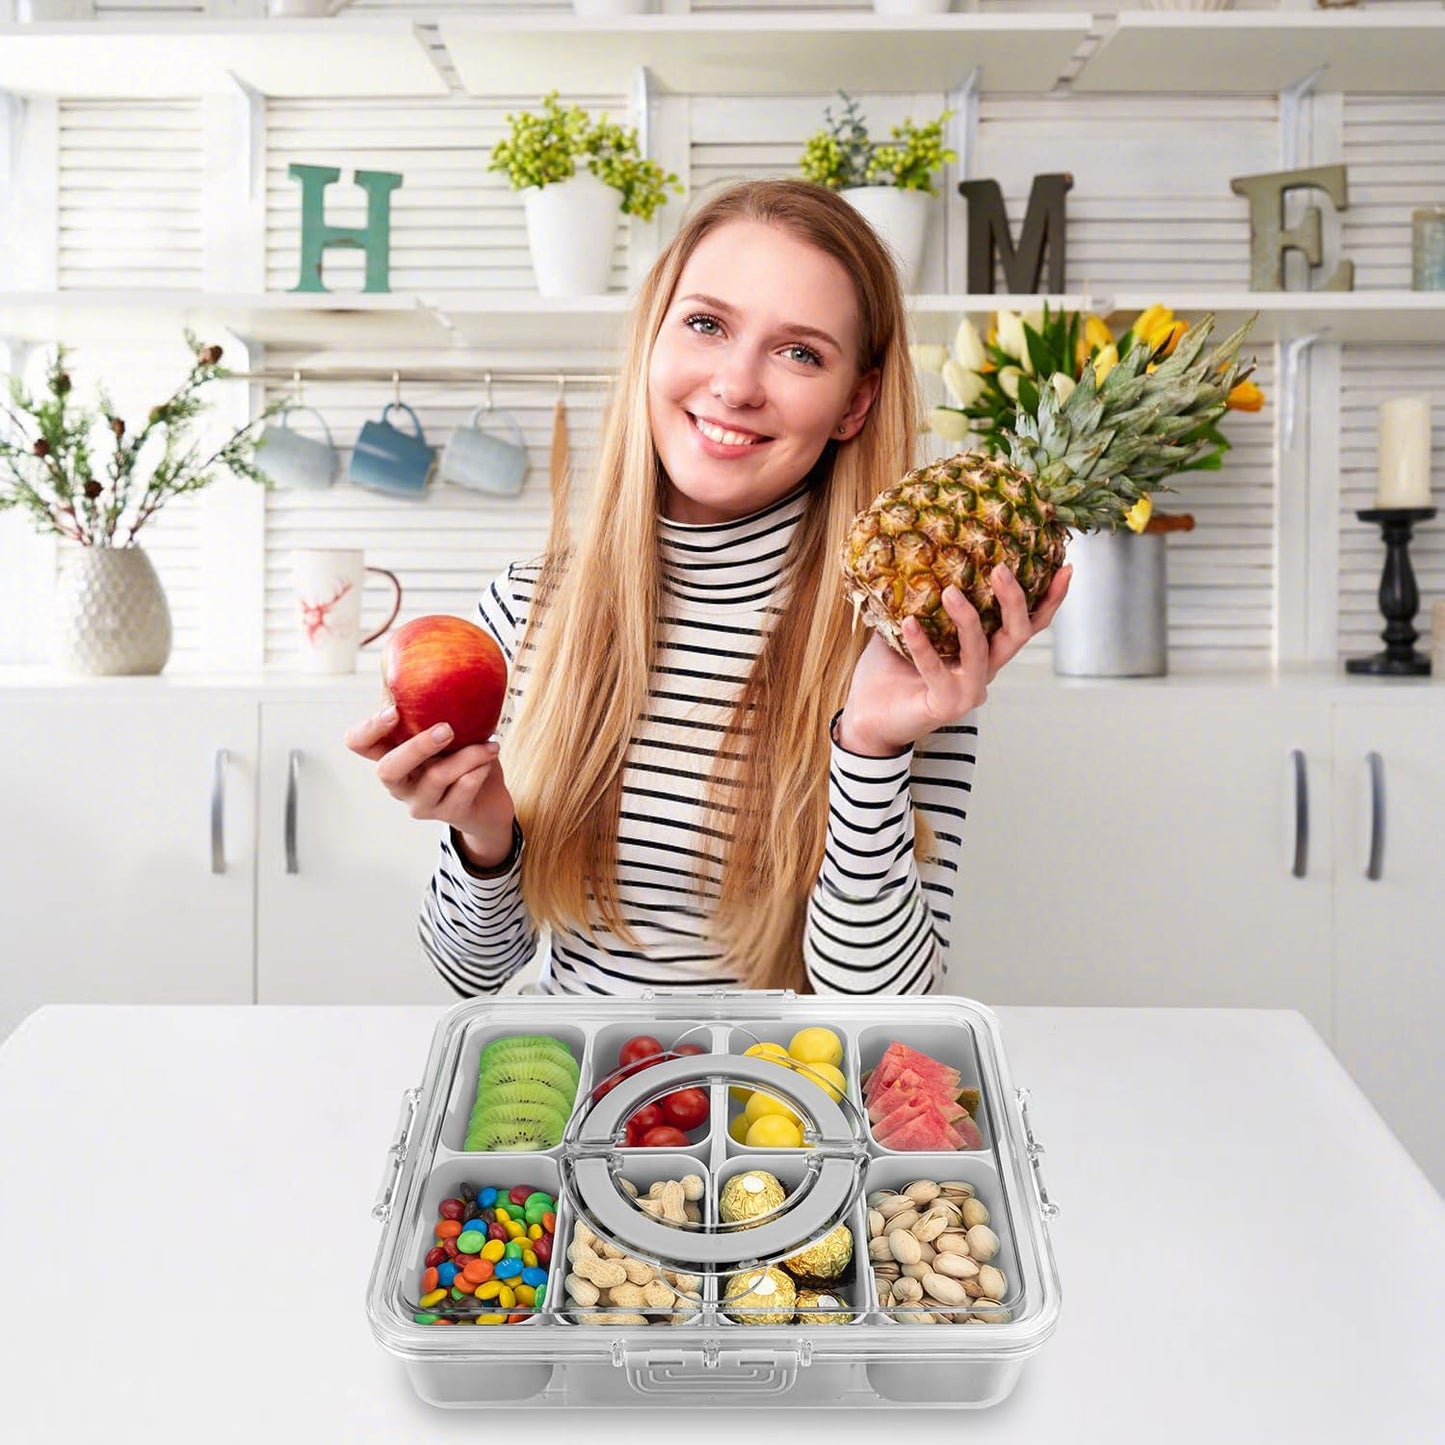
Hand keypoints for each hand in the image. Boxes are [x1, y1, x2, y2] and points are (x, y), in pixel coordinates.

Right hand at [344, 704, 516, 867]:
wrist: (489, 801)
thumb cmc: (461, 756)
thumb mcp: (446, 729)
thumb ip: (429, 707)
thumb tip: (418, 668)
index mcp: (391, 754)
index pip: (358, 744)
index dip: (369, 729)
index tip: (394, 711)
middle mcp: (400, 782)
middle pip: (387, 770)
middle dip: (417, 747)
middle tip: (446, 729)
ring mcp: (421, 802)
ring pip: (436, 777)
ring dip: (467, 755)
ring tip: (490, 744)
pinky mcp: (448, 814)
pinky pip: (463, 789)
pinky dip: (480, 769)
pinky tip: (489, 759)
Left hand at [836, 564, 1071, 756]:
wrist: (866, 717)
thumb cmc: (890, 672)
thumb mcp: (908, 626)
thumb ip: (922, 597)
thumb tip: (920, 553)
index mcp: (985, 651)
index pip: (1028, 624)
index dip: (1050, 599)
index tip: (1065, 567)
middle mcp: (985, 672)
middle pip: (1017, 635)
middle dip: (1015, 601)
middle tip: (1001, 568)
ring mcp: (968, 692)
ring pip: (982, 651)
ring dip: (968, 619)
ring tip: (950, 591)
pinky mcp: (945, 706)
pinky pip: (937, 671)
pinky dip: (923, 646)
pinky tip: (909, 624)